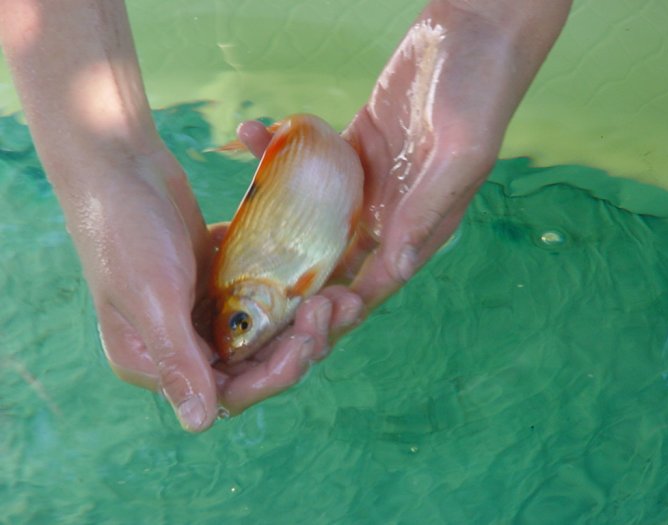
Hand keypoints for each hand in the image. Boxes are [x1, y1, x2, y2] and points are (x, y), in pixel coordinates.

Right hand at [69, 147, 361, 430]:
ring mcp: (200, 309)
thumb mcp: (151, 296)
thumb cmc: (124, 230)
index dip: (273, 375)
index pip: (228, 390)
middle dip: (298, 342)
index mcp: (155, 360)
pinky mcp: (216, 280)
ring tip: (337, 294)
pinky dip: (287, 289)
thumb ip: (177, 359)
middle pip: (253, 362)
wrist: (117, 162)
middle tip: (333, 308)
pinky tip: (317, 274)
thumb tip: (200, 425)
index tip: (304, 343)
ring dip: (301, 317)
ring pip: (264, 329)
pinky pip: (261, 296)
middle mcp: (181, 341)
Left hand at [240, 0, 570, 307]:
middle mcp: (392, 211)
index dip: (340, 304)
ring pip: (318, 215)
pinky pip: (312, 164)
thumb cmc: (479, 92)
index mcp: (421, 224)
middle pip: (340, 259)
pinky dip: (283, 154)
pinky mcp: (353, 146)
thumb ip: (427, 210)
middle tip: (252, 272)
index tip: (297, 314)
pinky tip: (256, 134)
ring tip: (240, 207)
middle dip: (300, 274)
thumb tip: (396, 269)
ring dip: (280, 214)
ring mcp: (369, 181)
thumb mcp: (460, 154)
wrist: (471, 32)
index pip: (378, 280)